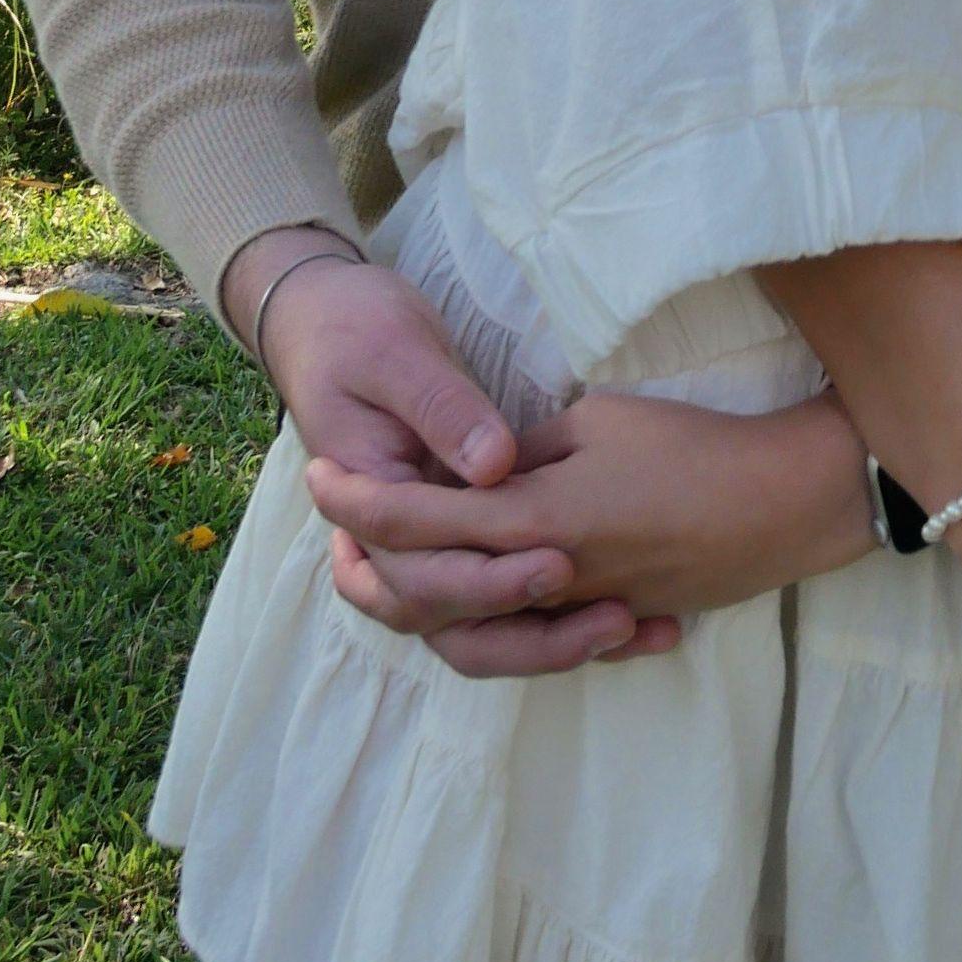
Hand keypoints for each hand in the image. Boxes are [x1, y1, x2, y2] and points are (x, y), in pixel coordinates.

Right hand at [249, 249, 655, 664]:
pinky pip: (501, 603)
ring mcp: (426, 545)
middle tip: (617, 616)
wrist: (328, 318)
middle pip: (454, 624)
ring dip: (551, 643)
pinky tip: (631, 622)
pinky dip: (558, 619)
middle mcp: (393, 543)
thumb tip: (494, 466)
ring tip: (633, 627)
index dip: (490, 582)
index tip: (561, 565)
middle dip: (535, 633)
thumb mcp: (395, 354)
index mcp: (372, 503)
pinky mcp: (460, 537)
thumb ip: (443, 410)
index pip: (424, 577)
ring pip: (479, 631)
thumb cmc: (358, 328)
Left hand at [312, 392, 861, 664]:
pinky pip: (534, 638)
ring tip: (396, 569)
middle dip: (373, 562)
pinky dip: (499, 627)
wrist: (780, 505)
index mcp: (532, 518)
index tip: (317, 477)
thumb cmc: (690, 448)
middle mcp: (543, 578)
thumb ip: (525, 451)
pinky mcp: (610, 622)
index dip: (360, 500)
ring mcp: (576, 610)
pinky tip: (479, 601)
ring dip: (429, 606)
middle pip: (430, 592)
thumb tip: (479, 467)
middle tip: (337, 533)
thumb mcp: (597, 422)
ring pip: (476, 634)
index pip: (420, 517)